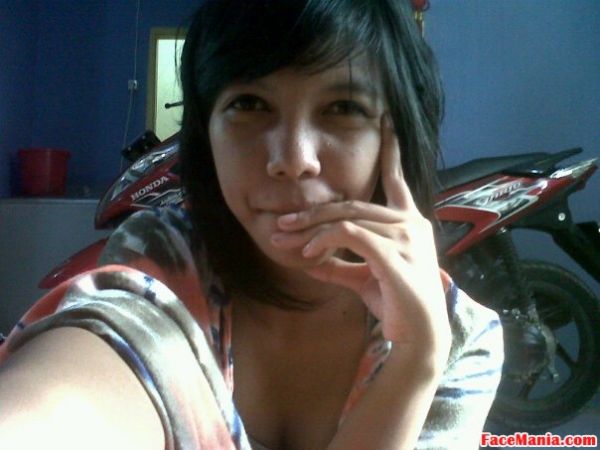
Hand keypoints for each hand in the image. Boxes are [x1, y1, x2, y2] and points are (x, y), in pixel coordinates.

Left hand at [271, 116, 450, 361]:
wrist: (418, 337)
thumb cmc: (395, 304)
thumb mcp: (361, 278)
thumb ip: (337, 263)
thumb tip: (307, 255)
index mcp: (408, 223)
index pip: (397, 180)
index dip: (392, 151)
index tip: (386, 121)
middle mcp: (411, 223)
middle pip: (352, 204)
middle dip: (313, 212)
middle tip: (281, 221)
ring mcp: (406, 237)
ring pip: (348, 218)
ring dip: (311, 229)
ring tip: (284, 239)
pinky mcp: (395, 254)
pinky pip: (351, 235)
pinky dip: (324, 240)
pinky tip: (306, 253)